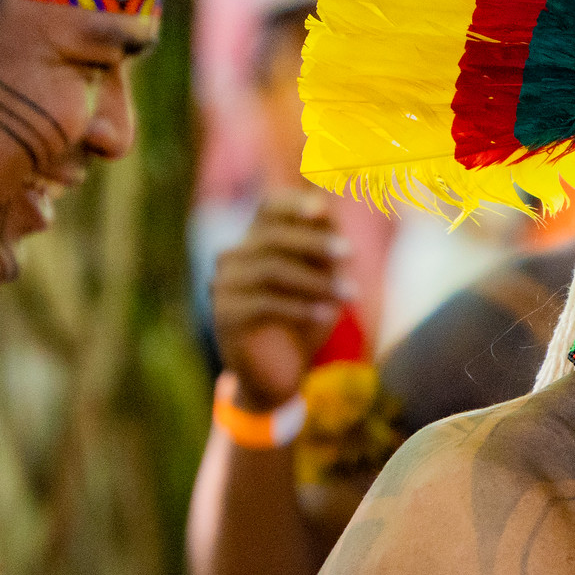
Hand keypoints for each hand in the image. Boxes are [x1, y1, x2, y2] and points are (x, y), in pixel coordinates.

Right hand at [213, 192, 350, 409]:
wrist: (279, 371)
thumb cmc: (305, 318)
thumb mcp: (324, 279)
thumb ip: (328, 245)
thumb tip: (334, 207)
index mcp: (256, 242)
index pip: (269, 208)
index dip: (294, 203)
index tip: (322, 208)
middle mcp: (234, 258)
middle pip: (272, 236)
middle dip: (315, 242)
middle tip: (350, 252)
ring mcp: (224, 285)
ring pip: (271, 270)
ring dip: (317, 280)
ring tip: (350, 294)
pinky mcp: (225, 315)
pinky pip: (264, 302)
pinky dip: (300, 306)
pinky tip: (327, 314)